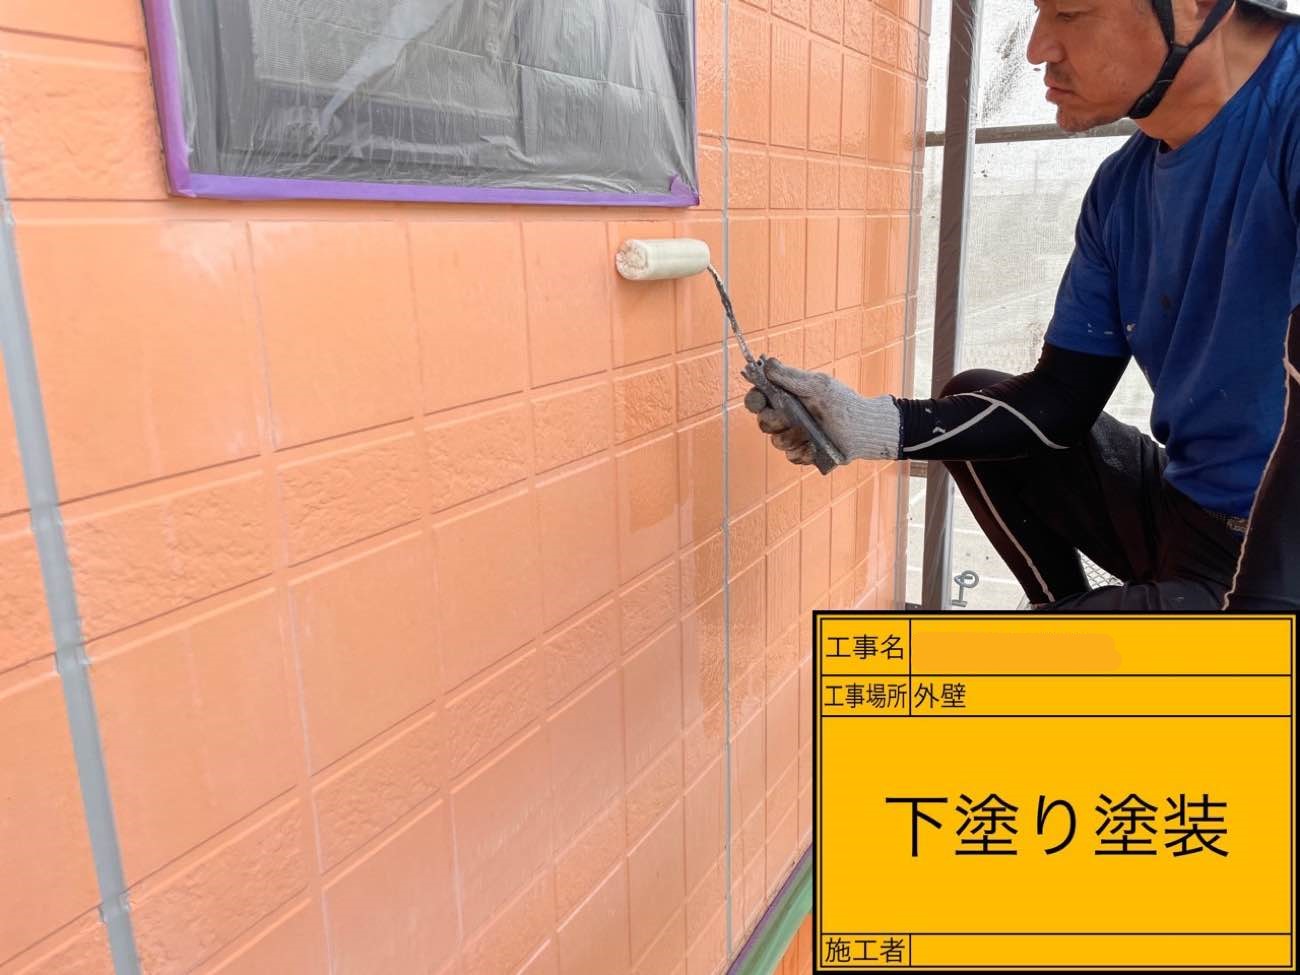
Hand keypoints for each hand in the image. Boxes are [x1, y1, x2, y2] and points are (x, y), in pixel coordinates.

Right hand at [744, 357, 900, 464]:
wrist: (863, 429)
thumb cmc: (842, 402)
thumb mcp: (817, 386)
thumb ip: (790, 376)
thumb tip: (767, 363)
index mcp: (787, 397)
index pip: (759, 398)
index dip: (754, 399)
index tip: (759, 400)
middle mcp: (787, 417)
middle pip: (763, 422)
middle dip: (774, 421)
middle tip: (789, 418)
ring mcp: (794, 436)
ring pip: (776, 441)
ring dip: (791, 437)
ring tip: (809, 434)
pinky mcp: (803, 453)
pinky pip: (791, 457)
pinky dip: (802, 452)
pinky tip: (814, 447)